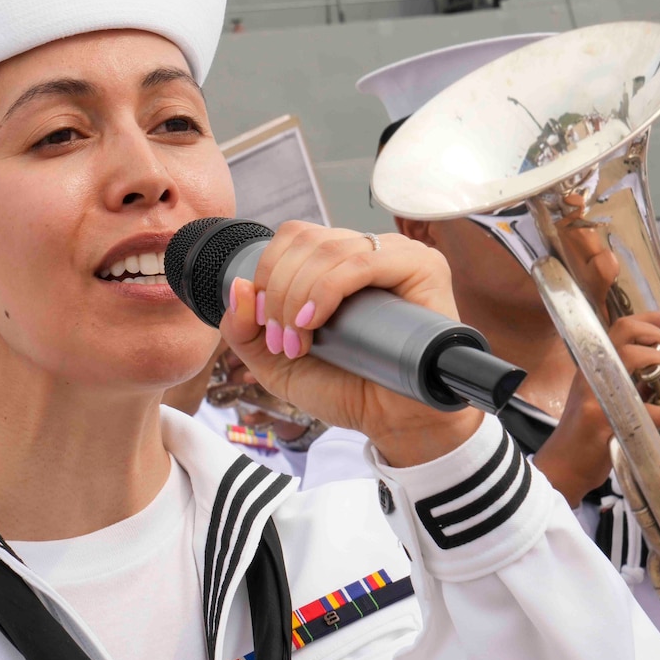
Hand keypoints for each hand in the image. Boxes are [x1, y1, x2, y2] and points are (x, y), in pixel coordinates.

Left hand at [221, 222, 481, 467]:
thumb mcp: (276, 363)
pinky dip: (326, 289)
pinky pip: (362, 262)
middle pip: (305, 240)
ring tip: (298, 343)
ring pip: (329, 249)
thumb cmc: (346, 389)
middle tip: (281, 342)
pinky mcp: (422, 268)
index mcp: (338, 260)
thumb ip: (245, 330)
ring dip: (298, 297)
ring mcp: (397, 255)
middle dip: (278, 292)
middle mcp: (369, 250)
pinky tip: (314, 322)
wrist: (394, 422)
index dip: (267, 274)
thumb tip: (238, 285)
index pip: (294, 237)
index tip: (265, 327)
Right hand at [532, 313, 659, 506]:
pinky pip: (643, 410)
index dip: (649, 318)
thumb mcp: (608, 400)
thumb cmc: (587, 435)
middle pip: (626, 332)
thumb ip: (633, 384)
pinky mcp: (599, 418)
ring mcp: (593, 393)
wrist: (563, 466)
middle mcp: (591, 372)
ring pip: (630, 357)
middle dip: (656, 339)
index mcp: (594, 365)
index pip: (620, 326)